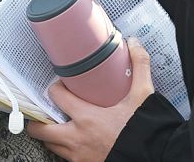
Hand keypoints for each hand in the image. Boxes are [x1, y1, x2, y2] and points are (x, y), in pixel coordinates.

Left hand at [26, 37, 154, 161]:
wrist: (154, 157)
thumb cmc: (144, 130)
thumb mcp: (143, 96)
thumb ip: (139, 67)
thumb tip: (134, 43)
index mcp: (86, 118)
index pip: (55, 96)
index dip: (55, 88)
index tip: (61, 84)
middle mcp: (76, 139)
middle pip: (40, 129)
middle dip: (38, 119)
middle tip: (46, 109)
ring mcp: (78, 156)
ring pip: (50, 145)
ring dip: (50, 135)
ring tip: (58, 124)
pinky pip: (63, 157)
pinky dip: (63, 148)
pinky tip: (74, 140)